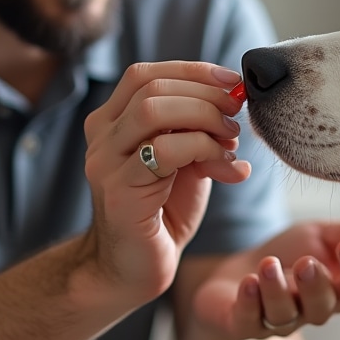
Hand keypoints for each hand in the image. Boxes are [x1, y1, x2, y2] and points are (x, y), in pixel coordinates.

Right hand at [82, 61, 249, 300]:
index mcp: (112, 121)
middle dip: (204, 94)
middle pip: (151, 87)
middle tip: (236, 114)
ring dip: (203, 117)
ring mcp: (105, 163)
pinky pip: (164, 152)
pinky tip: (224, 167)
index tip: (231, 82)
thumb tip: (237, 108)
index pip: (145, 74)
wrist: (134, 268)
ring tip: (229, 138)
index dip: (192, 71)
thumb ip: (201, 133)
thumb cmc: (161, 212)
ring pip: (153, 111)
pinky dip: (203, 149)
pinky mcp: (119, 192)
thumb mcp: (186, 162)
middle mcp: (102, 137)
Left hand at [190, 207, 339, 339]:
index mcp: (339, 289)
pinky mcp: (242, 325)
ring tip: (269, 266)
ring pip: (284, 315)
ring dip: (278, 291)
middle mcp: (312, 310)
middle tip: (307, 263)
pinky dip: (249, 303)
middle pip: (324, 307)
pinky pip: (248, 321)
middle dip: (317, 286)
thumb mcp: (323, 236)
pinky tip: (248, 282)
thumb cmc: (288, 255)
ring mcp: (277, 321)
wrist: (234, 273)